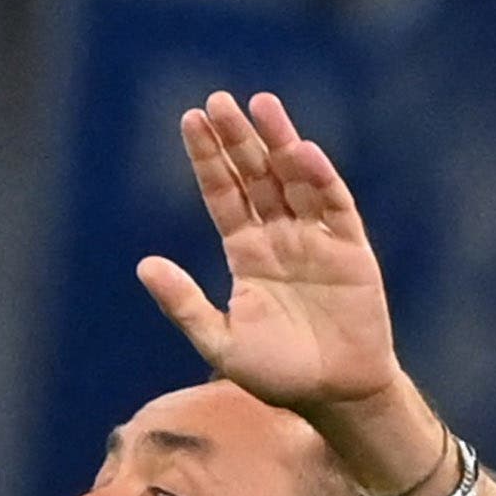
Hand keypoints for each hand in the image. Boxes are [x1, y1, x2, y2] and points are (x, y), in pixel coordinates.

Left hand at [137, 91, 401, 420]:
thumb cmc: (276, 374)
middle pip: (255, 176)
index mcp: (246, 254)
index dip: (208, 159)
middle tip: (217, 100)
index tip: (191, 120)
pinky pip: (334, 205)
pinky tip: (300, 151)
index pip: (223, 195)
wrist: (334, 395)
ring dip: (278, 142)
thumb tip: (144, 264)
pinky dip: (319, 178)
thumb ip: (183, 304)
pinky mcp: (351, 249)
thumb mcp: (220, 342)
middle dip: (237, 139)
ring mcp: (316, 239)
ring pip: (293, 179)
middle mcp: (279, 238)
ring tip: (260, 104)